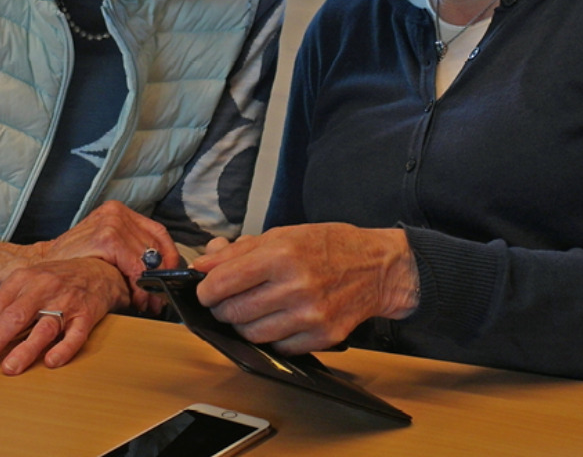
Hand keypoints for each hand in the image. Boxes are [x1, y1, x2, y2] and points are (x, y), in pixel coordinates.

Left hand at [0, 257, 127, 374]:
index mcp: (22, 280)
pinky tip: (51, 362)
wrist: (97, 269)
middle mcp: (42, 289)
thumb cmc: (55, 279)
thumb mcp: (23, 283)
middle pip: (14, 317)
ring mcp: (66, 302)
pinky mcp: (86, 315)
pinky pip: (76, 334)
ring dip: (26, 349)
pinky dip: (64, 348)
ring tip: (9, 368)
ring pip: (44, 327)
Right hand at [41, 200, 177, 309]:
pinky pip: (135, 266)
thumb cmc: (73, 262)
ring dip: (150, 285)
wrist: (43, 267)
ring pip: (147, 258)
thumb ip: (128, 251)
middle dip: (160, 276)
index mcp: (118, 211)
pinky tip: (136, 300)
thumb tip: (161, 271)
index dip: (169, 258)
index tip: (169, 279)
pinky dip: (139, 286)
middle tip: (158, 299)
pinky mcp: (106, 238)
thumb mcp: (103, 248)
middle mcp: (116, 212)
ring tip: (147, 303)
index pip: (157, 233)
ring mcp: (112, 222)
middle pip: (155, 246)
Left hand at [193, 224, 418, 354]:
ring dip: (243, 325)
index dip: (206, 290)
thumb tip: (204, 264)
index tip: (206, 291)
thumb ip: (239, 251)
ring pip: (252, 334)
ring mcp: (310, 316)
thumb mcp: (283, 234)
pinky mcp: (322, 337)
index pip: (222, 282)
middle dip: (222, 308)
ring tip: (251, 310)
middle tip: (226, 301)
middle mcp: (295, 286)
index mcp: (282, 255)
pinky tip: (278, 320)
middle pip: (233, 311)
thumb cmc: (329, 246)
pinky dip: (271, 338)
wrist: (378, 267)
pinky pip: (278, 348)